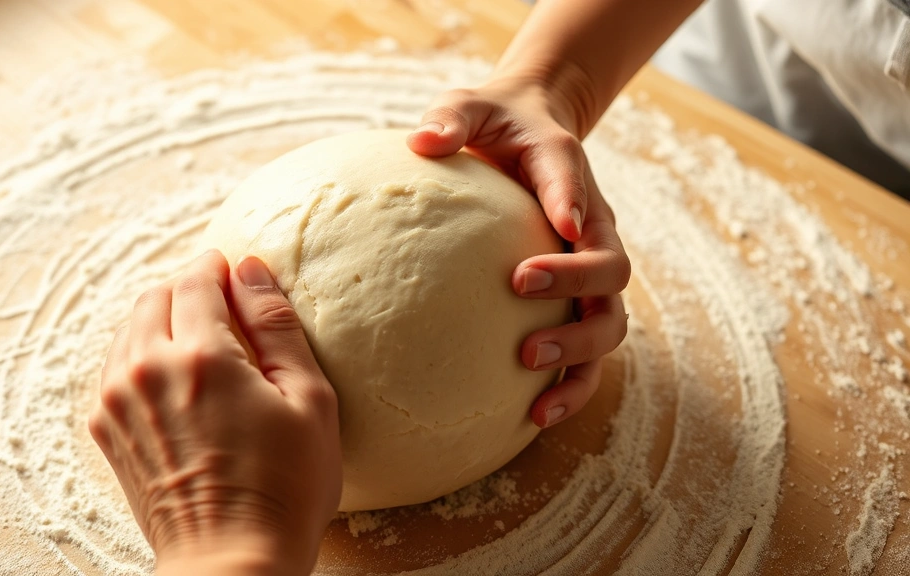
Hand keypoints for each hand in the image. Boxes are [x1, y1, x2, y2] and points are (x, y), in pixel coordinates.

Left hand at [89, 251, 340, 575]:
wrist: (231, 562)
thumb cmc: (284, 489)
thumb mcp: (307, 399)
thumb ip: (277, 325)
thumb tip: (251, 268)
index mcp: (201, 357)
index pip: (196, 280)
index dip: (217, 266)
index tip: (233, 268)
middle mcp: (148, 370)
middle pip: (155, 297)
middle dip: (188, 289)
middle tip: (222, 303)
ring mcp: (119, 402)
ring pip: (129, 329)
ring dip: (161, 320)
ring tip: (200, 341)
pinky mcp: (108, 431)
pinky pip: (116, 368)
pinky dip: (141, 355)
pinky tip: (174, 378)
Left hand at [407, 78, 629, 428]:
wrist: (529, 131)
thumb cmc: (494, 121)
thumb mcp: (470, 105)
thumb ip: (451, 118)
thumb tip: (421, 142)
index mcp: (568, 173)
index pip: (578, 194)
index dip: (573, 213)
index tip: (554, 233)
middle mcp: (590, 226)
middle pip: (611, 276)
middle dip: (574, 300)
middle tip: (523, 320)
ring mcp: (587, 268)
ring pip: (607, 324)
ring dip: (579, 361)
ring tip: (537, 401)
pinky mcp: (573, 298)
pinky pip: (584, 350)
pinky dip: (570, 384)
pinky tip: (532, 417)